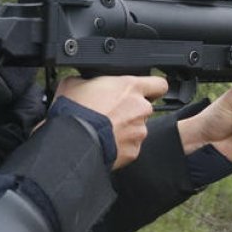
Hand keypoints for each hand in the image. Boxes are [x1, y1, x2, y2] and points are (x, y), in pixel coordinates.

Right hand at [54, 75, 168, 169]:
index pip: (159, 84)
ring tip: (104, 131)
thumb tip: (86, 81)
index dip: (153, 88)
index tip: (145, 91)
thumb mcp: (75, 82)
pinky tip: (104, 143)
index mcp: (131, 87)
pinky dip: (120, 146)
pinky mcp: (133, 151)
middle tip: (111, 113)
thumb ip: (90, 80)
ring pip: (137, 128)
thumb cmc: (74, 111)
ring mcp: (139, 131)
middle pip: (144, 108)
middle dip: (131, 111)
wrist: (72, 142)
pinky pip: (130, 146)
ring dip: (125, 129)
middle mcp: (141, 108)